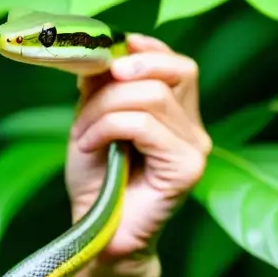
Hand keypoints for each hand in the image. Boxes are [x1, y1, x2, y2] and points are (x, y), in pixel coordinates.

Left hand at [65, 33, 211, 262]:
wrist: (95, 227)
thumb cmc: (95, 178)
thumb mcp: (90, 120)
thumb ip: (100, 88)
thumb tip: (102, 53)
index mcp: (175, 113)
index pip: (176, 64)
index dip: (146, 48)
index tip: (110, 50)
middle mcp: (194, 127)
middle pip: (167, 71)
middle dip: (115, 79)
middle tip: (87, 99)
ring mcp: (195, 147)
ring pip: (149, 96)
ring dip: (102, 109)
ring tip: (82, 135)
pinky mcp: (187, 167)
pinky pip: (144, 125)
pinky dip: (106, 127)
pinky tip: (89, 146)